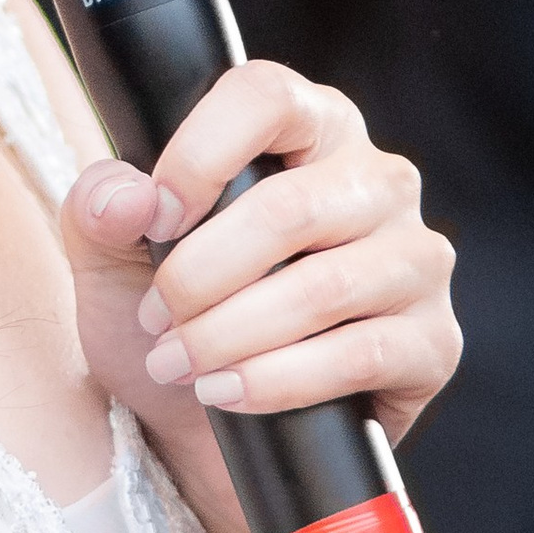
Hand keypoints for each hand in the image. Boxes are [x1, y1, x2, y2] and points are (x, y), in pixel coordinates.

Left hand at [60, 63, 457, 532]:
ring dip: (232, 334)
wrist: (207, 436)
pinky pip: (362, 353)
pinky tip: (229, 394)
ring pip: (326, 285)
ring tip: (179, 364)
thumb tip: (127, 196)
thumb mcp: (110, 261)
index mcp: (308, 128)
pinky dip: (279, 380)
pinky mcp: (434, 342)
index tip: (154, 218)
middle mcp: (377, 180)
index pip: (267, 96)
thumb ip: (99, 209)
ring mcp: (417, 259)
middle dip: (202, 275)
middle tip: (158, 320)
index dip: (200, 153)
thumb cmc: (171, 321)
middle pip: (292, 205)